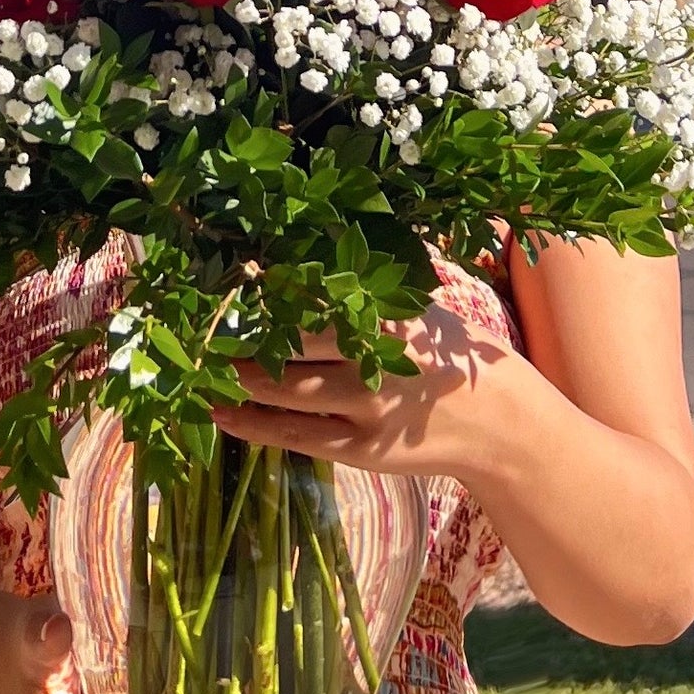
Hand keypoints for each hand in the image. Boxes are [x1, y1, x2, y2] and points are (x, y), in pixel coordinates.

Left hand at [219, 303, 540, 490]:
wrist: (498, 423)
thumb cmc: (446, 354)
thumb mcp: (419, 306)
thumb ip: (371, 283)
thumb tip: (312, 245)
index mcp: (391, 315)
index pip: (318, 298)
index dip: (272, 290)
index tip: (232, 276)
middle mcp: (376, 359)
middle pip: (293, 344)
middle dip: (242, 335)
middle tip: (198, 322)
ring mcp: (366, 408)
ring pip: (285, 390)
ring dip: (237, 377)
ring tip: (196, 365)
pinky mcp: (358, 448)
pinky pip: (292, 435)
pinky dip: (251, 423)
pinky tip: (220, 409)